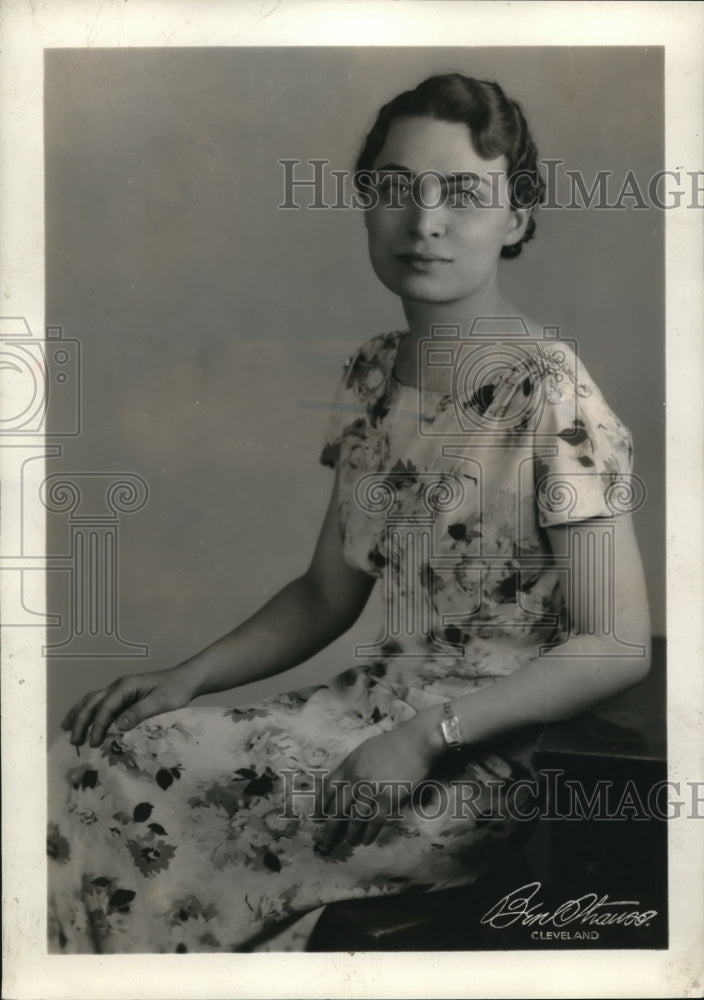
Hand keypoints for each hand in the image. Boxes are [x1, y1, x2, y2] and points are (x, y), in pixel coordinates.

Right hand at [61, 665, 197, 747]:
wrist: (185, 680)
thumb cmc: (175, 690)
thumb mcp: (160, 702)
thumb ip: (139, 712)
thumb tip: (116, 726)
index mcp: (126, 686)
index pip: (105, 706)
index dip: (97, 725)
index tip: (93, 743)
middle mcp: (119, 685)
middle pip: (92, 702)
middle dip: (80, 721)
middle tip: (73, 741)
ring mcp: (120, 689)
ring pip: (92, 700)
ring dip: (79, 714)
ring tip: (66, 729)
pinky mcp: (123, 695)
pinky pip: (100, 703)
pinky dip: (88, 711)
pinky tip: (83, 721)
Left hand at [316, 713, 442, 853]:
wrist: (417, 741)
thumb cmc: (393, 743)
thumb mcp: (364, 750)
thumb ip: (352, 767)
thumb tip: (342, 786)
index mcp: (349, 764)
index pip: (327, 789)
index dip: (321, 806)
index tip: (318, 819)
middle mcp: (356, 777)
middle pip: (337, 808)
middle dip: (330, 829)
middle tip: (327, 842)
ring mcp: (371, 788)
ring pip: (355, 819)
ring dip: (351, 835)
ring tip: (350, 843)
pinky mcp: (388, 797)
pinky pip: (374, 821)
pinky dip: (369, 834)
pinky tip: (367, 841)